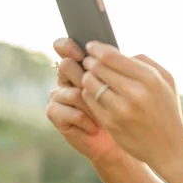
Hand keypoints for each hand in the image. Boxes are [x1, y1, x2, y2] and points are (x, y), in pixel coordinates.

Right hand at [46, 38, 125, 165]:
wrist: (120, 136)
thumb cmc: (125, 106)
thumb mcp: (124, 83)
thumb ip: (115, 65)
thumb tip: (111, 51)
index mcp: (82, 64)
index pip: (65, 46)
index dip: (69, 46)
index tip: (83, 52)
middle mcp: (68, 77)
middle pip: (67, 66)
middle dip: (86, 78)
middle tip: (105, 90)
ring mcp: (60, 95)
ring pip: (72, 91)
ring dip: (91, 104)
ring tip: (104, 114)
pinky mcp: (57, 114)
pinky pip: (69, 112)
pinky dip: (86, 120)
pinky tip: (95, 127)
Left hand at [79, 41, 182, 169]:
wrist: (169, 146)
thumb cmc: (166, 108)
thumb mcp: (167, 80)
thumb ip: (145, 62)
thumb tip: (120, 52)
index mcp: (149, 78)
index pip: (111, 56)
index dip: (96, 48)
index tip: (91, 46)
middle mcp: (135, 93)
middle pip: (97, 68)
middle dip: (90, 62)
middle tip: (89, 61)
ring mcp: (121, 110)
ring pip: (90, 84)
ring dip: (87, 77)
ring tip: (92, 76)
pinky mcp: (110, 123)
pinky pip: (89, 101)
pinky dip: (88, 93)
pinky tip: (94, 92)